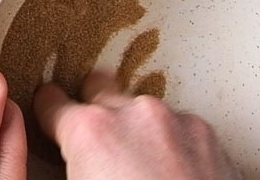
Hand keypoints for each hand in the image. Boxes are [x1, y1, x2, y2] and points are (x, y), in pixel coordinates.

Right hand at [33, 71, 239, 179]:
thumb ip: (69, 170)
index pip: (50, 101)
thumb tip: (68, 170)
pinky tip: (170, 175)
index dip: (49, 115)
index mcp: (90, 131)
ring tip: (140, 170)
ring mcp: (177, 122)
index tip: (52, 122)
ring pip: (141, 110)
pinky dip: (171, 144)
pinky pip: (178, 128)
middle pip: (99, 88)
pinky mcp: (210, 137)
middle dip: (94, 112)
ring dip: (136, 132)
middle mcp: (133, 115)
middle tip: (96, 146)